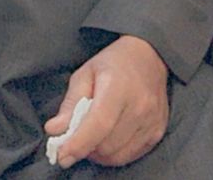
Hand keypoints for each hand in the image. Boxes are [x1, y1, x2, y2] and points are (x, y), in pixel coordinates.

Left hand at [44, 34, 169, 168]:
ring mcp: (152, 120)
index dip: (78, 144)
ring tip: (92, 137)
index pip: (99, 124)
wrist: (148, 56)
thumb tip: (54, 130)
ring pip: (117, 155)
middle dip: (86, 147)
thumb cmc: (113, 64)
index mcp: (118, 87)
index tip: (62, 156)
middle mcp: (139, 106)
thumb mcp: (84, 74)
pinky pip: (131, 155)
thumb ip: (69, 104)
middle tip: (77, 138)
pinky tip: (108, 139)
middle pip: (107, 145)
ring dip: (99, 153)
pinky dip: (115, 154)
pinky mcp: (158, 131)